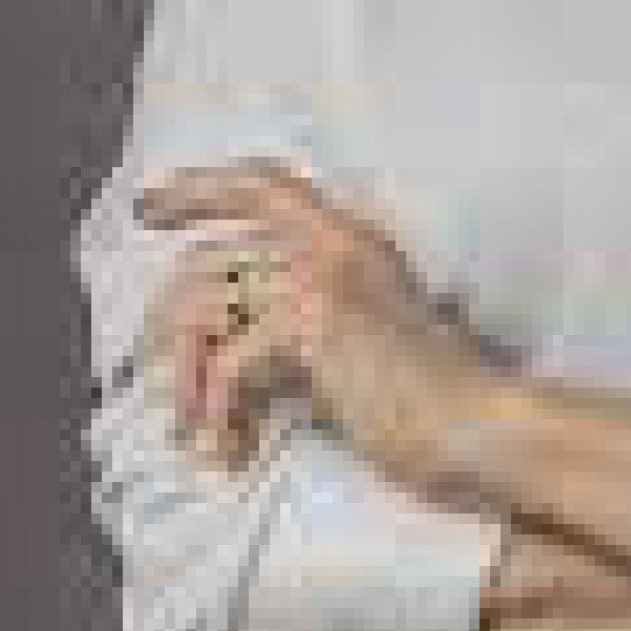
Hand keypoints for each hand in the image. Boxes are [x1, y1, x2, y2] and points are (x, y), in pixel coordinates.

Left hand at [131, 157, 496, 487]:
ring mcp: (325, 278)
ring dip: (186, 381)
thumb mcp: (366, 333)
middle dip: (165, 329)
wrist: (483, 427)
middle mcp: (335, 244)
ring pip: (205, 309)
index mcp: (349, 239)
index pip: (259, 181)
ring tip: (196, 432)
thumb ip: (309, 311)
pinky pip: (229, 363)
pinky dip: (216, 412)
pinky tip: (228, 449)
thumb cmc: (433, 399)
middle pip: (208, 259)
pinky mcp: (318, 324)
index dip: (196, 188)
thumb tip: (224, 334)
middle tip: (159, 389)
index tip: (147, 208)